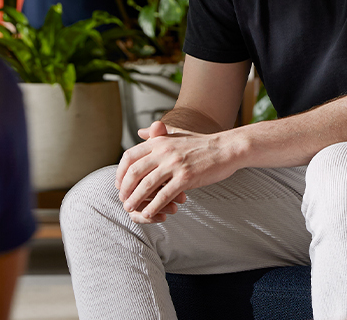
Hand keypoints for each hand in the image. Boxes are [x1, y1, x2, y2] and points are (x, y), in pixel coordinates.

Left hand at [114, 120, 238, 223]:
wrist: (226, 149)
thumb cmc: (202, 143)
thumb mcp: (177, 134)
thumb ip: (157, 134)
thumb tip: (139, 132)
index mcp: (160, 141)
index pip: (130, 156)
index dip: (120, 172)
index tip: (119, 184)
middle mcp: (164, 150)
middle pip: (134, 171)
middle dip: (125, 188)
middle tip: (123, 199)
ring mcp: (175, 164)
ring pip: (146, 185)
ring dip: (136, 199)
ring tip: (130, 208)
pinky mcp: (186, 177)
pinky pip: (164, 195)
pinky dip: (154, 206)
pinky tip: (149, 213)